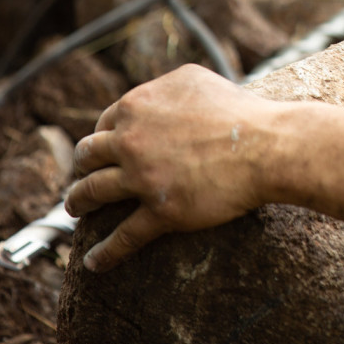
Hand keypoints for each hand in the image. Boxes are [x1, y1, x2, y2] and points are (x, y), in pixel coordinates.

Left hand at [66, 64, 280, 271]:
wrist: (267, 146)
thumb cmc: (241, 111)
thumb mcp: (196, 80)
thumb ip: (166, 86)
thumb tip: (156, 95)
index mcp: (137, 105)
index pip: (104, 123)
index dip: (101, 138)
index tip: (102, 149)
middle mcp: (131, 140)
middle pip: (88, 156)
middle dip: (82, 167)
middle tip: (83, 176)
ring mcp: (142, 178)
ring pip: (93, 192)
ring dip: (79, 203)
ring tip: (76, 210)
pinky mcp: (160, 211)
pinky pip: (123, 236)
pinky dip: (105, 253)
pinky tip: (94, 263)